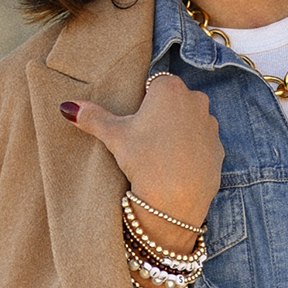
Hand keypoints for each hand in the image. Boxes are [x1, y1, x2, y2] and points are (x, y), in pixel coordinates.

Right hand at [60, 73, 222, 234]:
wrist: (175, 201)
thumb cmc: (144, 161)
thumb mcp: (114, 136)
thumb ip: (93, 117)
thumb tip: (67, 107)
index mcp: (169, 88)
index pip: (153, 86)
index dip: (143, 104)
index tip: (137, 125)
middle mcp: (196, 100)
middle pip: (174, 102)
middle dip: (162, 116)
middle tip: (146, 141)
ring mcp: (211, 125)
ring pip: (190, 122)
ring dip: (179, 132)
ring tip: (162, 156)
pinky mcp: (220, 149)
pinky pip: (202, 144)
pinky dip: (192, 152)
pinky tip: (178, 167)